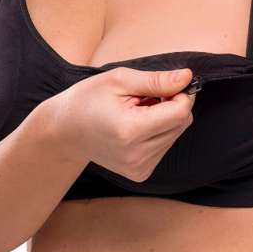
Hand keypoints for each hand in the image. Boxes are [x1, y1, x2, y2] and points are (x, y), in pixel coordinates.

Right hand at [48, 67, 196, 181]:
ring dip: (164, 118)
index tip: (167, 83)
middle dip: (172, 105)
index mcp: (131, 131)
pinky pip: (165, 146)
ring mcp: (138, 168)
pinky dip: (158, 132)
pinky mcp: (140, 173)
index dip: (181, 93)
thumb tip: (188, 78)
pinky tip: (137, 125)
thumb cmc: (89, 99)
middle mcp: (137, 155)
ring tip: (138, 111)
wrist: (65, 130)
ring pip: (175, 135)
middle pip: (181, 124)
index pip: (180, 113)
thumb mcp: (120, 80)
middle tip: (146, 96)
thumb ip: (157, 81)